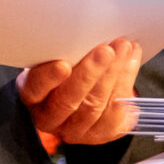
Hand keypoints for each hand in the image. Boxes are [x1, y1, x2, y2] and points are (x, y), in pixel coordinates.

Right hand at [17, 38, 141, 145]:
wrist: (81, 88)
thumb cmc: (65, 64)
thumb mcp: (56, 55)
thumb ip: (66, 49)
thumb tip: (88, 29)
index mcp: (32, 96)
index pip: (36, 88)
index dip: (48, 78)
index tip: (63, 65)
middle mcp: (50, 119)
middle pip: (69, 101)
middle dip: (91, 73)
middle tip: (106, 50)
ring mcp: (75, 130)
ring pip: (94, 107)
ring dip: (113, 74)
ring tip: (124, 48)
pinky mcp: (100, 134)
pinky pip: (115, 116)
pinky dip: (125, 85)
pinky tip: (130, 62)